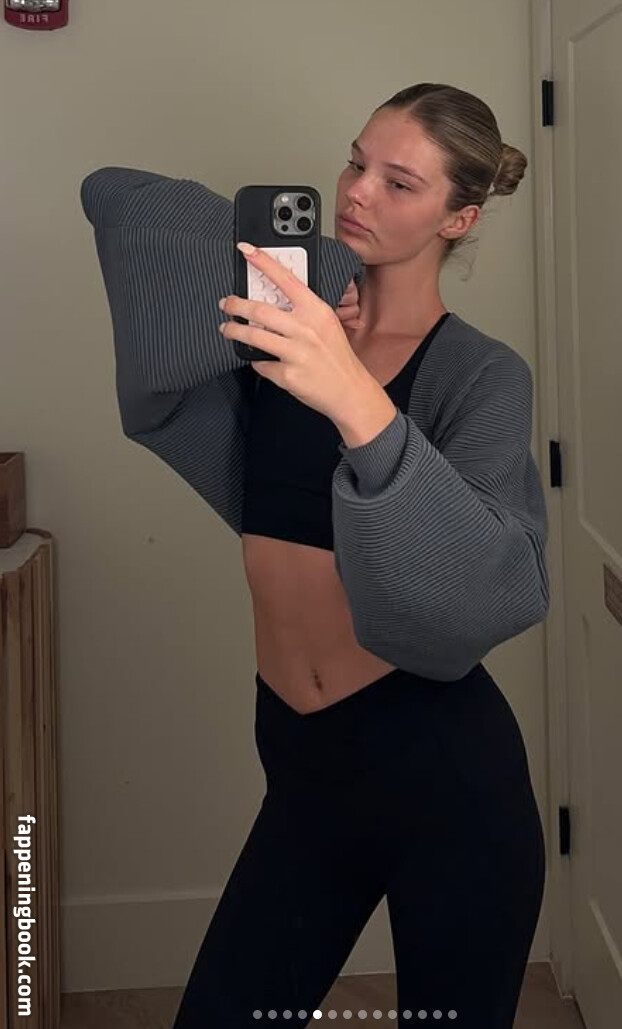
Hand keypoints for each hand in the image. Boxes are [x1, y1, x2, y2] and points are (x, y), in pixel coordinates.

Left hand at [218, 243, 372, 422]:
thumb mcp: (326, 324)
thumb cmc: (336, 356)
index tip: (246, 250)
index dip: (263, 262)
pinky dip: (257, 362)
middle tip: (226, 304)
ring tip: (227, 329)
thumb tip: (272, 301)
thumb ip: (303, 311)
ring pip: (254, 337)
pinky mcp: (288, 375)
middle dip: (235, 305)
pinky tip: (260, 361)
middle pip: (259, 311)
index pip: (286, 279)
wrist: (350, 390)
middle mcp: (306, 329)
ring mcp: (296, 353)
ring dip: (234, 331)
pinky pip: (261, 364)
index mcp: (316, 311)